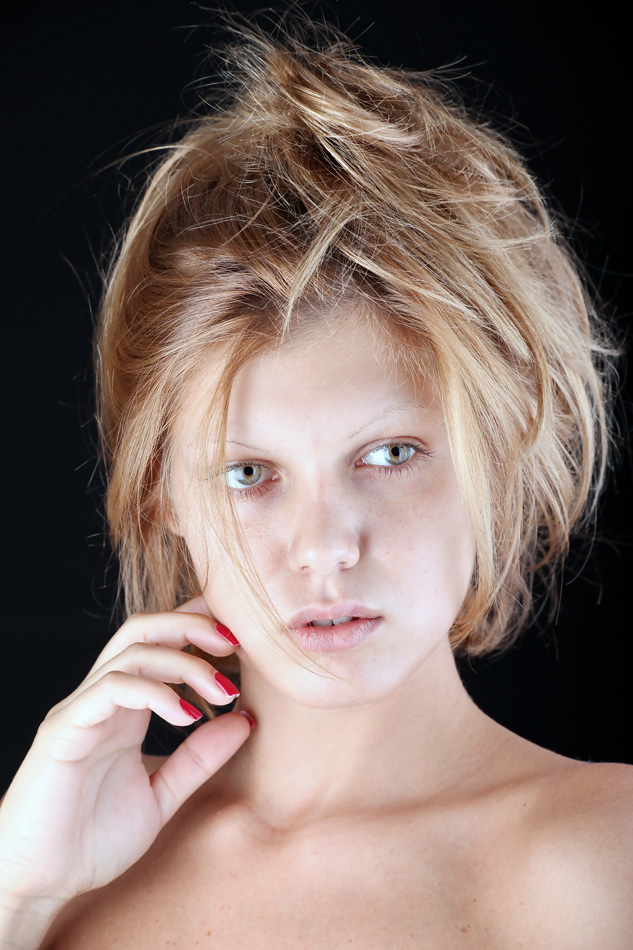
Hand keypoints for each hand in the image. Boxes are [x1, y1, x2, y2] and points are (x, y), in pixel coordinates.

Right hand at [0, 598, 251, 907]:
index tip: (243, 637)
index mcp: (125, 708)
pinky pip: (111, 689)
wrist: (38, 882)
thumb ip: (199, 759)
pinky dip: (154, 692)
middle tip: (238, 644)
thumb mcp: (161, 795)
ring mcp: (81, 709)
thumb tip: (245, 720)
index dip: (198, 626)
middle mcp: (102, 698)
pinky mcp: (65, 728)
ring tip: (222, 690)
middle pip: (145, 629)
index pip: (159, 642)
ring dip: (184, 661)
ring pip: (132, 651)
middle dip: (193, 624)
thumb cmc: (92, 840)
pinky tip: (187, 716)